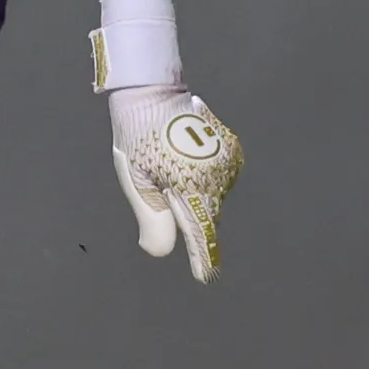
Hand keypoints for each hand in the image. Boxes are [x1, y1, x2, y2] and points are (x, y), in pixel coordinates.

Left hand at [107, 86, 242, 281]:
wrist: (153, 91)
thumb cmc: (136, 135)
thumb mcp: (136, 178)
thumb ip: (152, 218)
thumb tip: (162, 252)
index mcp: (193, 186)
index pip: (201, 233)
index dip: (202, 258)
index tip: (205, 277)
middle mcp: (219, 177)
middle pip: (206, 213)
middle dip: (189, 215)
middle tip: (162, 185)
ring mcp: (229, 162)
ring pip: (213, 195)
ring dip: (196, 194)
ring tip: (169, 164)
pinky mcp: (232, 149)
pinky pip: (219, 176)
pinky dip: (203, 177)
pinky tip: (183, 158)